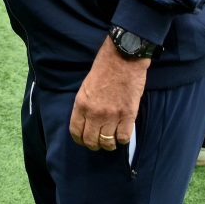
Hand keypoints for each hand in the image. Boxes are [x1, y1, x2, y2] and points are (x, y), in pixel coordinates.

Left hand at [68, 37, 148, 151]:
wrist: (123, 58)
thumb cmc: (104, 68)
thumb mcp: (86, 86)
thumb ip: (85, 105)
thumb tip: (87, 121)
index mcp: (81, 104)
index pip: (76, 132)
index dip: (80, 140)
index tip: (84, 141)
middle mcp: (94, 113)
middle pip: (91, 141)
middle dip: (94, 145)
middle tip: (99, 143)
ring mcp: (112, 115)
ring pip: (108, 142)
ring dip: (109, 145)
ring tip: (112, 141)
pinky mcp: (128, 115)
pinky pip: (124, 137)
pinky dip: (123, 139)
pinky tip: (122, 134)